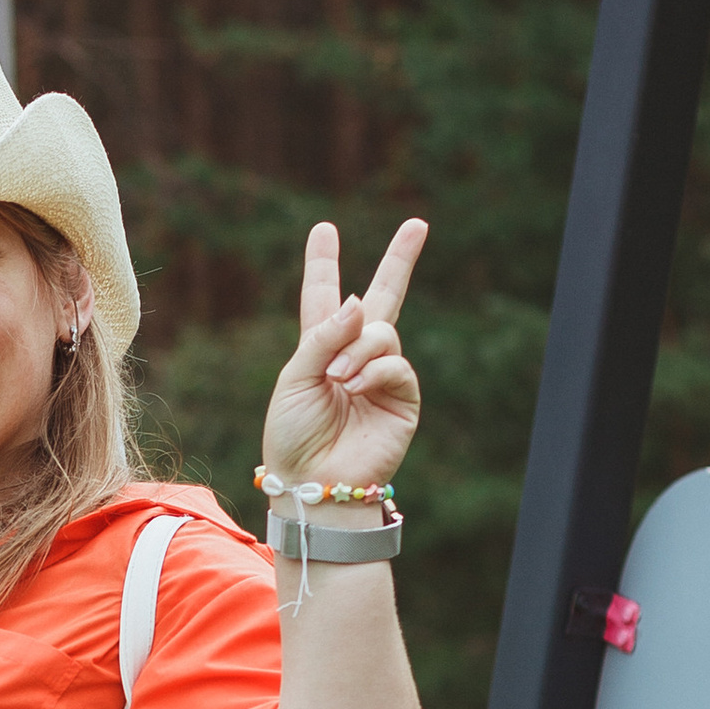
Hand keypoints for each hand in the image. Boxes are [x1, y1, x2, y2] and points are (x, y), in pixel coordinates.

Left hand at [258, 218, 427, 499]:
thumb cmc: (292, 438)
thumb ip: (322, 336)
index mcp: (319, 349)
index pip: (323, 296)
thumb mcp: (294, 379)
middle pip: (382, 297)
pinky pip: (396, 364)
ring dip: (358, 350)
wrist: (312, 484)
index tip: (324, 229)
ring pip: (382, 333)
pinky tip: (356, 388)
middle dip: (400, 260)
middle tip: (417, 224)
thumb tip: (359, 302)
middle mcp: (353, 356)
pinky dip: (374, 371)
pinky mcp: (402, 399)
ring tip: (338, 379)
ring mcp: (381, 376)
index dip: (324, 263)